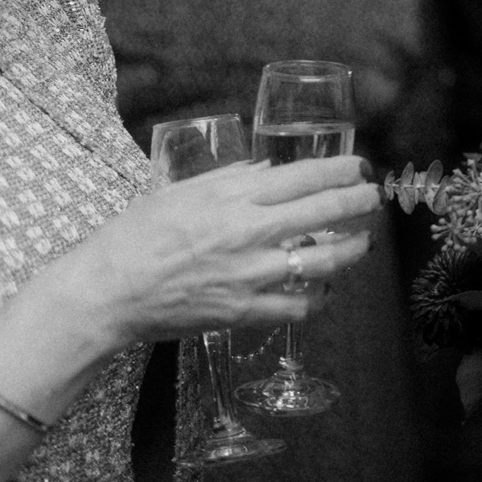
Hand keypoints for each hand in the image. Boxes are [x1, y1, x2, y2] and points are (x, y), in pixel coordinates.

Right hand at [63, 158, 379, 344]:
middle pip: (326, 212)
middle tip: (374, 200)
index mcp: (233, 198)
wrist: (107, 292)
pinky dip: (319, 298)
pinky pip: (299, 307)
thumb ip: (230, 179)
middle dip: (361, 203)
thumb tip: (269, 171)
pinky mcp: (244, 312)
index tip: (360, 169)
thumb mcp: (181, 191)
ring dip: (352, 250)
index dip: (343, 171)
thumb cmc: (136, 236)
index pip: (306, 177)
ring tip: (362, 244)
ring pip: (324, 262)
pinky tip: (324, 289)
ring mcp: (250, 275)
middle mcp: (249, 233)